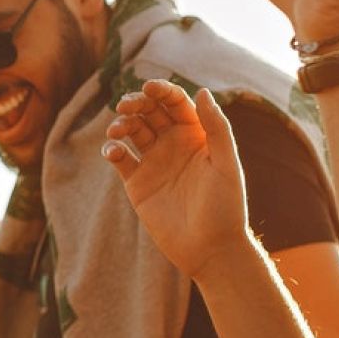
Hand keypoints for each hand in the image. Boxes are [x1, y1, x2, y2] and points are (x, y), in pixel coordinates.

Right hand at [102, 81, 251, 276]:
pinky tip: (113, 152)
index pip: (176, 103)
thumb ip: (217, 128)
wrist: (210, 249)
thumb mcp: (226, 164)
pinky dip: (112, 150)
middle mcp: (174, 144)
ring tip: (117, 130)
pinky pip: (120, 158)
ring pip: (132, 130)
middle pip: (150, 111)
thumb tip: (203, 91)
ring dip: (121, 123)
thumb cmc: (226, 207)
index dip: (162, 90)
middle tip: (126, 105)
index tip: (149, 88)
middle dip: (136, 102)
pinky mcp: (137, 183)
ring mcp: (154, 162)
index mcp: (197, 135)